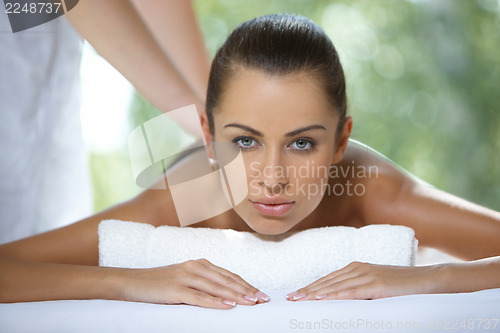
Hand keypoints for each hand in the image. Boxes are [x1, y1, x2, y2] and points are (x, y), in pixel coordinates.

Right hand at [119, 258, 269, 308]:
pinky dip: (216, 302)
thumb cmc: (159, 283)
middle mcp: (195, 267)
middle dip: (247, 290)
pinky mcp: (176, 290)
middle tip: (263, 299)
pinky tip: (228, 307)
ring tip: (251, 303)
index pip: (229, 275)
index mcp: (200, 264)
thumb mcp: (184, 278)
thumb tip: (225, 294)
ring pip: (217, 288)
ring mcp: (186, 277)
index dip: (246, 284)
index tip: (260, 293)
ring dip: (236, 296)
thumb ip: (203, 282)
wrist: (132, 282)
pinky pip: (200, 297)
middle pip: (227, 280)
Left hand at [286, 261, 445, 300]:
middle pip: (327, 281)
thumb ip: (360, 290)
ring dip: (315, 293)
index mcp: (357, 268)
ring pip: (335, 285)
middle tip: (290, 298)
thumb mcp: (377, 287)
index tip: (296, 294)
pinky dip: (335, 294)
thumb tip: (342, 300)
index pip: (328, 278)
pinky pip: (352, 291)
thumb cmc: (403, 285)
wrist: (429, 279)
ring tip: (299, 299)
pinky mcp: (378, 284)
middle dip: (307, 290)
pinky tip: (323, 297)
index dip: (311, 286)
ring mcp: (368, 274)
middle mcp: (359, 268)